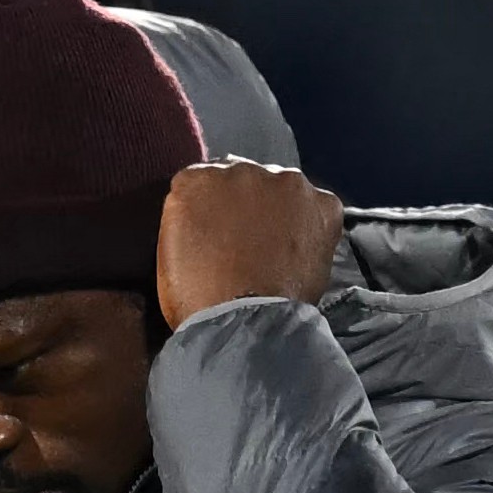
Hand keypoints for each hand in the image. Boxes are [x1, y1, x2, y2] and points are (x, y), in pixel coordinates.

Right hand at [156, 160, 343, 323]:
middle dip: (244, 204)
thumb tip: (206, 210)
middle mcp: (243, 169)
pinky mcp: (323, 203)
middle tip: (243, 243)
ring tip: (272, 250)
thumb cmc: (196, 296)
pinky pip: (316, 207)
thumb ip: (189, 214)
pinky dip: (309, 225)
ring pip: (282, 189)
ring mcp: (287, 183)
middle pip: (244, 179)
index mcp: (197, 179)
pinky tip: (295, 252)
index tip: (211, 231)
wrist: (244, 322)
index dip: (208, 209)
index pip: (202, 180)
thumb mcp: (170, 248)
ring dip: (277, 211)